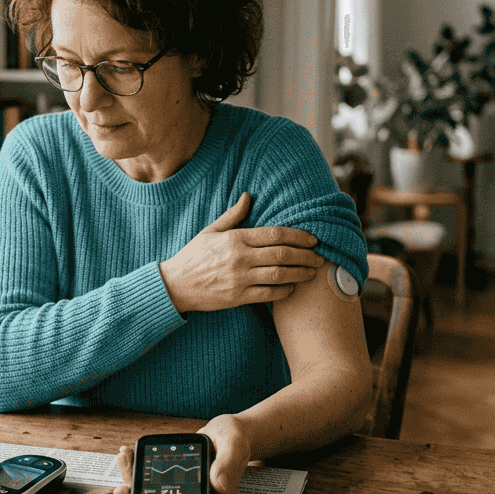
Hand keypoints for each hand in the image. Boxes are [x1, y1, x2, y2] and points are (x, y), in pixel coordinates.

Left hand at [113, 415, 252, 493]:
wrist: (230, 430)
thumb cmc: (236, 438)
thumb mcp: (235, 445)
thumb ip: (227, 463)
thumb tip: (218, 483)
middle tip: (122, 489)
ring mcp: (184, 486)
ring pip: (156, 492)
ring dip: (135, 480)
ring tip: (122, 459)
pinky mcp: (175, 473)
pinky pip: (154, 475)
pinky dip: (139, 466)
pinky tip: (128, 452)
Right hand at [158, 192, 324, 312]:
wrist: (175, 285)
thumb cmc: (193, 256)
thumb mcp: (210, 231)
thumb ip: (233, 215)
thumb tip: (248, 196)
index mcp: (235, 238)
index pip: (274, 234)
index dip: (298, 236)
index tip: (312, 239)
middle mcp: (239, 258)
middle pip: (282, 254)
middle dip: (305, 255)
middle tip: (319, 257)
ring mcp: (239, 279)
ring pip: (279, 274)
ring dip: (300, 273)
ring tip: (312, 272)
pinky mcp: (238, 297)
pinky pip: (268, 294)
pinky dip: (284, 291)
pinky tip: (293, 287)